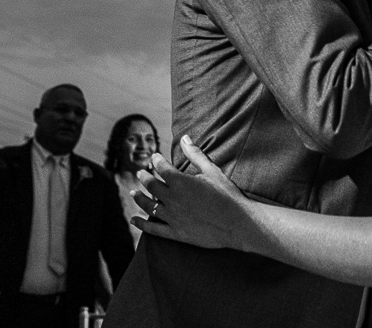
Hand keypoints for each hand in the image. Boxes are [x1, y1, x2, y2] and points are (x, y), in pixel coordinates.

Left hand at [132, 136, 253, 250]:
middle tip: (139, 173)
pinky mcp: (176, 233)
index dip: (156, 161)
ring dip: (139, 198)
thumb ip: (195, 154)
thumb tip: (184, 138)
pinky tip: (134, 220)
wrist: (238, 222)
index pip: (161, 168)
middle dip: (144, 177)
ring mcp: (172, 217)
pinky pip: (153, 229)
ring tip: (133, 192)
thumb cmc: (227, 194)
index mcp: (181, 182)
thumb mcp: (212, 170)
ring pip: (149, 206)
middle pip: (151, 186)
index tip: (154, 158)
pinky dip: (141, 224)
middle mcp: (172, 199)